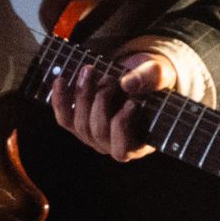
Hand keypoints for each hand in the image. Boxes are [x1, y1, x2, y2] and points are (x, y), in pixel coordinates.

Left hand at [49, 49, 176, 161]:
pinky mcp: (78, 125)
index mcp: (137, 144)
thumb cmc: (152, 82)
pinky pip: (64, 118)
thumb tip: (127, 84)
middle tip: (110, 78)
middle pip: (98, 131)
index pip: (122, 150)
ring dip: (83, 95)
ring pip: (80, 124)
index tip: (132, 103)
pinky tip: (60, 81)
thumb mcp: (159, 76)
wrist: (137, 79)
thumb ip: (149, 79)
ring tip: (90, 71)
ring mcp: (93, 137)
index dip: (122, 126)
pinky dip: (60, 99)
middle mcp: (112, 145)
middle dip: (101, 101)